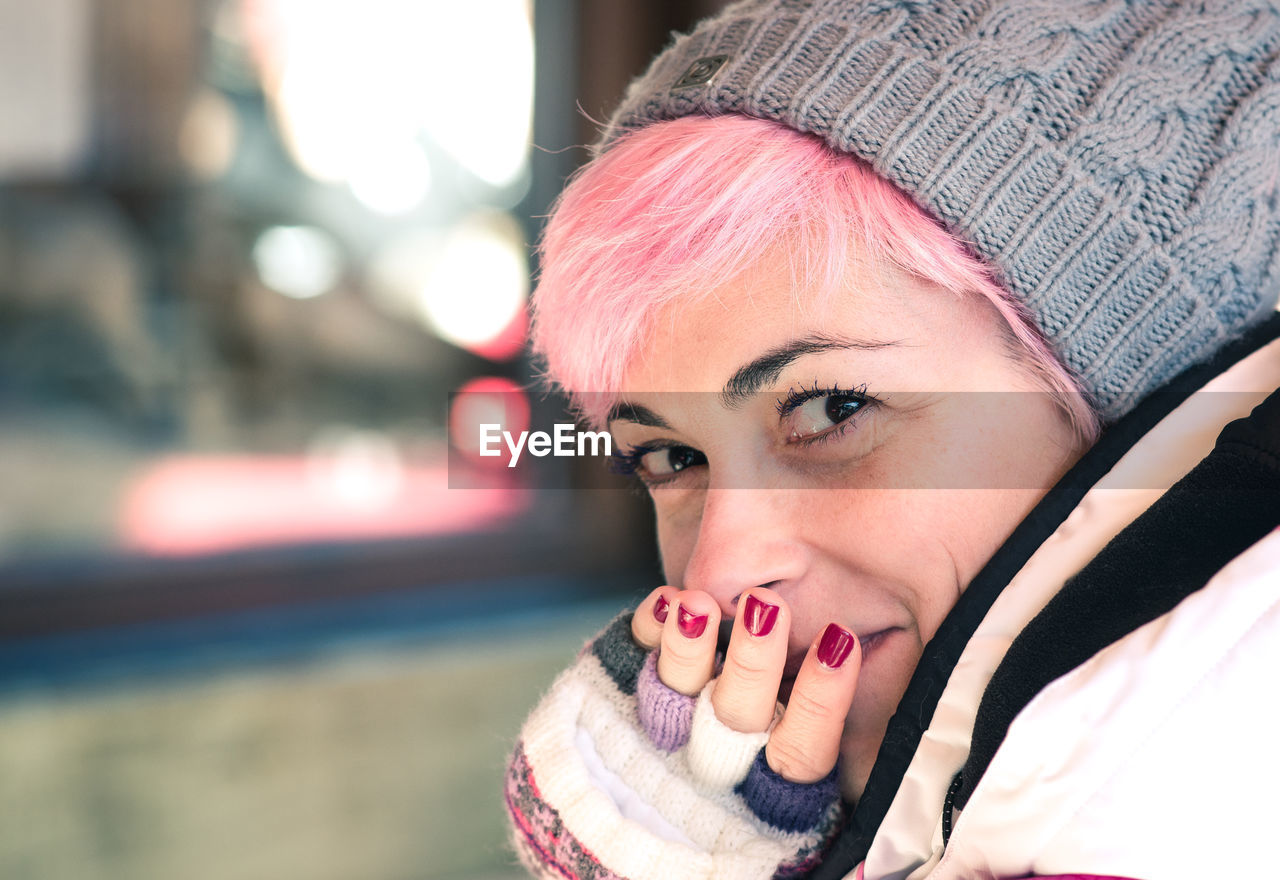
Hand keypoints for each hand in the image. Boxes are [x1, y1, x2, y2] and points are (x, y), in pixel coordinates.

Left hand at [631, 586, 860, 783]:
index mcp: (784, 769)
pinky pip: (632, 661)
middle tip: (766, 607)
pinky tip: (665, 601)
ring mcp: (676, 720)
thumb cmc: (795, 723)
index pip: (805, 750)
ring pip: (676, 692)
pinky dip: (646, 630)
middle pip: (737, 718)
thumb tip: (900, 709)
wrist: (713, 728)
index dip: (821, 701)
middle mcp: (727, 751)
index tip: (837, 642)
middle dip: (752, 663)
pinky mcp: (638, 688)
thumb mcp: (856, 712)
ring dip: (687, 647)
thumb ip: (875, 711)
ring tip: (696, 603)